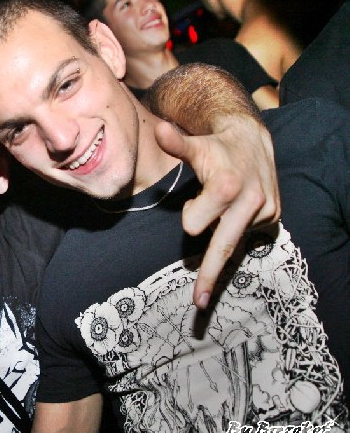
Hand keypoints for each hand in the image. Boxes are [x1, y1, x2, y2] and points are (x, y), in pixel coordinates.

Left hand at [155, 116, 279, 308]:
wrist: (252, 140)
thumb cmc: (216, 148)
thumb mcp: (196, 146)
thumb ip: (176, 144)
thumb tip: (158, 129)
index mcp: (225, 187)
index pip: (194, 224)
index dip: (189, 216)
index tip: (191, 207)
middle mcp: (249, 201)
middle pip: (222, 248)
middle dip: (209, 276)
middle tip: (199, 302)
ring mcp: (264, 211)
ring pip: (231, 239)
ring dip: (220, 228)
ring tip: (222, 203)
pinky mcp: (274, 217)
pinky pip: (246, 234)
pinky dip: (235, 224)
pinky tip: (236, 206)